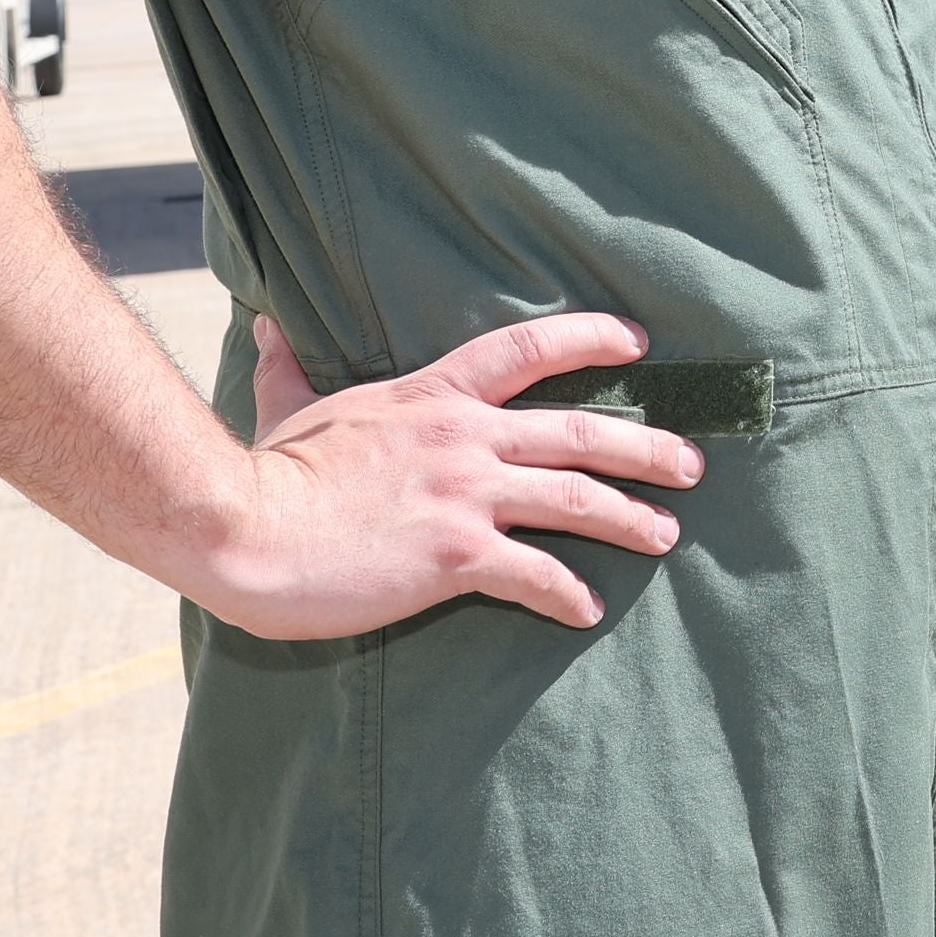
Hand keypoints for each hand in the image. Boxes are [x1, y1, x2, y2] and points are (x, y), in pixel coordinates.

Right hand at [198, 311, 702, 638]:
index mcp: (433, 397)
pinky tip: (588, 609)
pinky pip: (535, 576)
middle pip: (579, 431)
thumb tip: (268, 327)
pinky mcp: (454, 557)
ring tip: (667, 535)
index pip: (528, 350)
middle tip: (691, 463)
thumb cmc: (265, 474)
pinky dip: (568, 593)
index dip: (590, 339)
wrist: (243, 528)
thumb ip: (290, 368)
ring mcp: (464, 496)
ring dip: (630, 517)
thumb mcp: (290, 408)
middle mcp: (464, 438)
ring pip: (575, 499)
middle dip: (645, 446)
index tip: (638, 344)